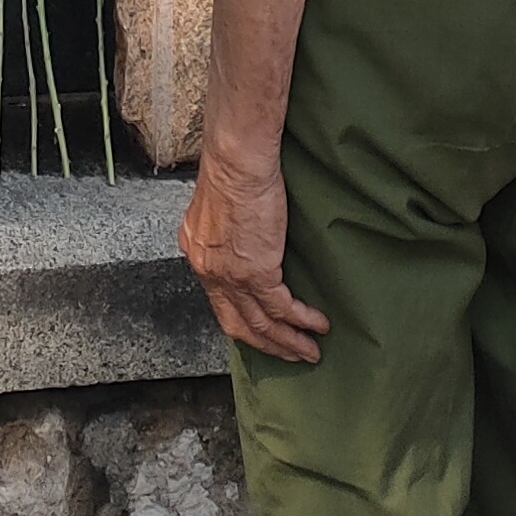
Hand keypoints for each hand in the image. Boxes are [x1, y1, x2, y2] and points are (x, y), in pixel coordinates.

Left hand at [179, 150, 328, 363]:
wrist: (238, 160)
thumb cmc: (234, 168)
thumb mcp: (220, 205)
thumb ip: (226, 229)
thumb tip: (243, 236)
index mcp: (196, 252)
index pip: (217, 299)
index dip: (241, 318)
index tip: (262, 329)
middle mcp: (207, 271)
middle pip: (236, 324)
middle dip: (265, 344)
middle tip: (289, 354)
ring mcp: (230, 276)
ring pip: (261, 324)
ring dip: (288, 342)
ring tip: (310, 352)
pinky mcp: (256, 273)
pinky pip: (282, 308)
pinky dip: (302, 321)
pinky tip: (318, 326)